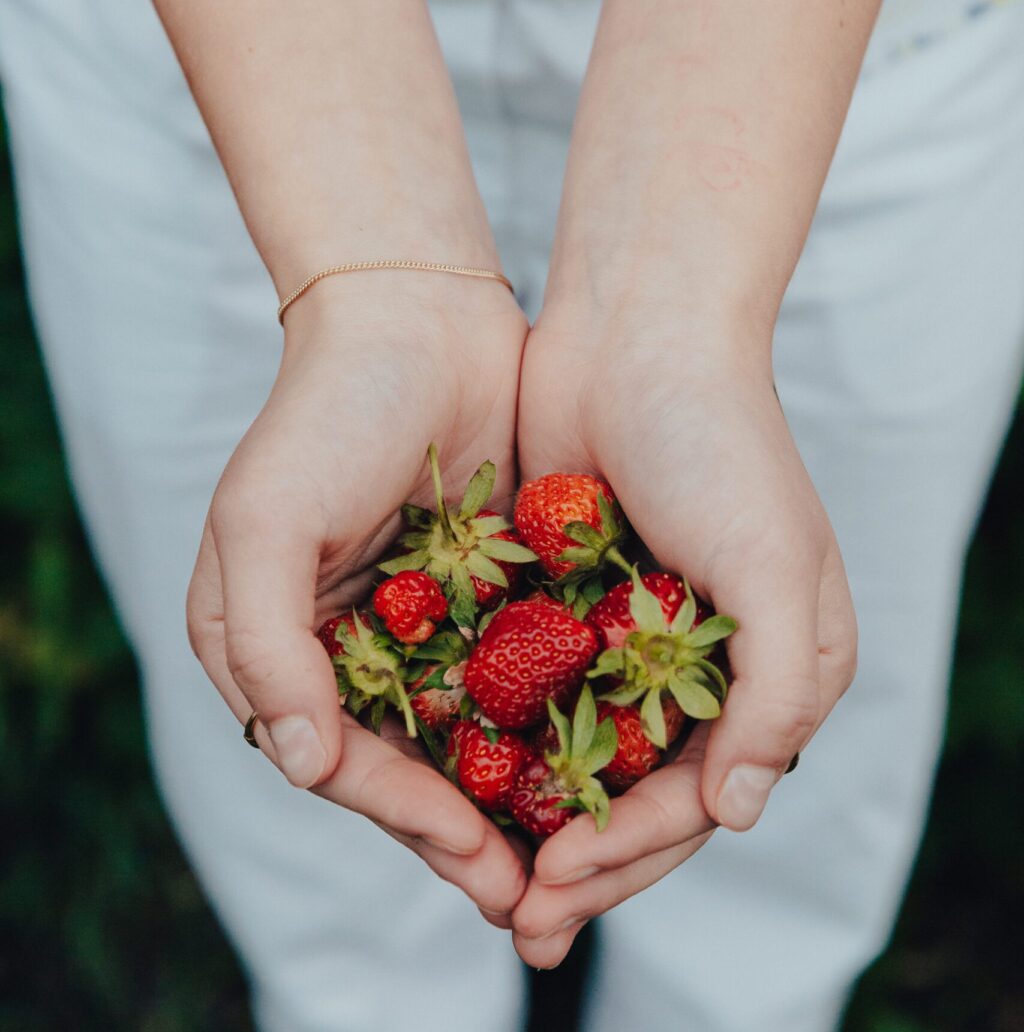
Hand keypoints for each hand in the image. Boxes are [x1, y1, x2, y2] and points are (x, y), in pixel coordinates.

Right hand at [187, 274, 529, 917]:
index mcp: (276, 643)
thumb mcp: (263, 521)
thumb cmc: (326, 413)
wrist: (416, 320)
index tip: (474, 857)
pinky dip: (547, 723)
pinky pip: (516, 675)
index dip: (405, 814)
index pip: (339, 758)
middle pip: (409, 764)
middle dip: (466, 832)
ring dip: (513, 796)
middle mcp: (345, 646)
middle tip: (534, 898)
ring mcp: (419, 623)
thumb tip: (295, 762)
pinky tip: (594, 764)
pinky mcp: (484, 594)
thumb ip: (265, 646)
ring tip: (573, 856)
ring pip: (469, 735)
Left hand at [509, 304, 856, 966]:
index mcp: (767, 668)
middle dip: (580, 862)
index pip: (699, 794)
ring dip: (533, 817)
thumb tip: (744, 809)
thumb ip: (778, 692)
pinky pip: (531, 687)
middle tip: (515, 921)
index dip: (631, 851)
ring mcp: (628, 635)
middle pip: (634, 792)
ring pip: (576, 754)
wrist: (640, 336)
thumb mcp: (778, 565)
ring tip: (479, 874)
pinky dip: (501, 738)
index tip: (556, 884)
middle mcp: (700, 664)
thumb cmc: (722, 444)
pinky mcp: (566, 601)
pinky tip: (456, 779)